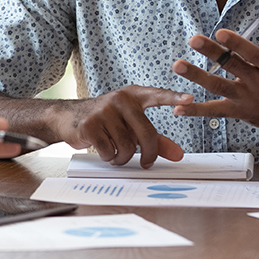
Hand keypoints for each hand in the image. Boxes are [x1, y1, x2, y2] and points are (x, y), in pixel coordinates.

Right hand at [52, 85, 192, 167]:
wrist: (68, 117)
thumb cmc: (105, 120)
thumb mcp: (131, 126)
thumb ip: (156, 139)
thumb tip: (178, 154)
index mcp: (133, 96)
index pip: (157, 95)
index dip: (174, 98)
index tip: (190, 99)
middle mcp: (120, 100)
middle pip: (146, 133)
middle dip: (148, 154)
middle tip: (147, 163)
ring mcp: (104, 111)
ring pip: (127, 146)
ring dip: (124, 157)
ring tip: (117, 154)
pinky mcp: (90, 125)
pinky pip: (109, 151)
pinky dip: (108, 157)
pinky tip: (104, 150)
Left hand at [171, 0, 258, 130]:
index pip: (253, 54)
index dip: (237, 44)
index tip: (220, 33)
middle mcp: (258, 83)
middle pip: (232, 66)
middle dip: (212, 53)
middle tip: (193, 39)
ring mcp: (246, 98)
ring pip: (219, 87)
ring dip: (197, 77)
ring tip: (178, 65)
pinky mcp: (237, 111)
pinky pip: (214, 110)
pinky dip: (196, 110)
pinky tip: (178, 108)